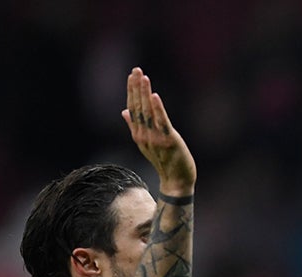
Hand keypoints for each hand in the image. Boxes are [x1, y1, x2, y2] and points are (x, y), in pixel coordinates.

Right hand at [122, 68, 194, 193]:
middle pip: (137, 107)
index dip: (132, 91)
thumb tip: (125, 111)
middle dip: (136, 88)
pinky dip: (158, 108)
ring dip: (144, 93)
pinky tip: (155, 96)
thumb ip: (135, 126)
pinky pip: (162, 122)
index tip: (132, 76)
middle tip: (136, 70)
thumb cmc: (164, 161)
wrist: (176, 181)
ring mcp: (155, 138)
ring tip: (143, 77)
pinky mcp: (168, 141)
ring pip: (147, 112)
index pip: (132, 108)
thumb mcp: (146, 143)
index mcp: (138, 134)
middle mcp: (143, 135)